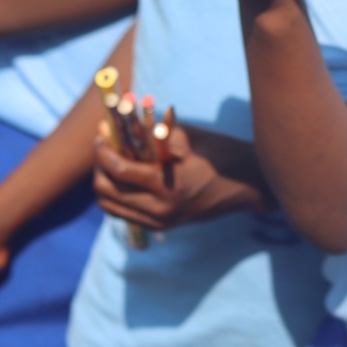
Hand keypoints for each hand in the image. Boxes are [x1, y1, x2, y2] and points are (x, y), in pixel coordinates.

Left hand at [92, 123, 268, 229]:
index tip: (102, 132)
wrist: (248, 185)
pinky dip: (117, 196)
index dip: (103, 150)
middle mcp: (161, 209)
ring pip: (110, 207)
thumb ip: (155, 133)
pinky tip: (126, 176)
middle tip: (104, 145)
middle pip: (106, 193)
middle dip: (99, 167)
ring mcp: (161, 221)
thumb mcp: (189, 138)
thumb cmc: (221, 153)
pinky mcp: (163, 225)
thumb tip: (122, 121)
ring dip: (104, 182)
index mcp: (169, 184)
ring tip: (111, 160)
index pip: (119, 170)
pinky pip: (124, 213)